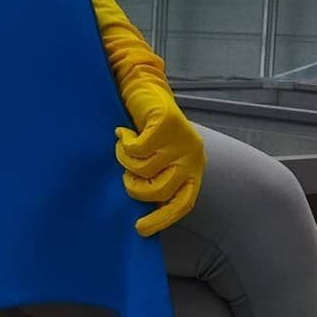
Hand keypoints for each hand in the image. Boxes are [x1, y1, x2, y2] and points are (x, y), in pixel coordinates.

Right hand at [114, 91, 205, 236]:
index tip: (140, 228)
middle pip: (159, 190)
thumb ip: (160, 180)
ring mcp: (180, 139)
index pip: (183, 203)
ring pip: (143, 169)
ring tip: (124, 147)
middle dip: (135, 187)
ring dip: (125, 160)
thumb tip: (148, 213)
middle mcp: (192, 154)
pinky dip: (124, 144)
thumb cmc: (149, 128)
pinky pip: (137, 149)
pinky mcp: (166, 123)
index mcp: (193, 167)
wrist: (144, 88)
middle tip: (126, 176)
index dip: (162, 219)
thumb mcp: (161, 158)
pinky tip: (122, 133)